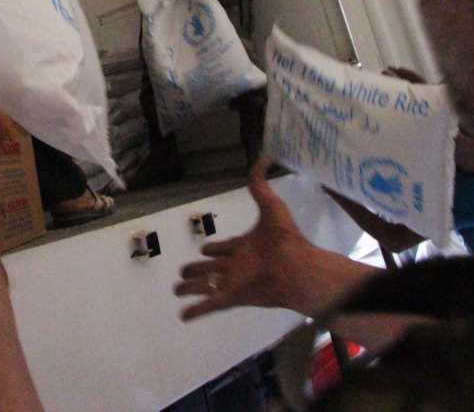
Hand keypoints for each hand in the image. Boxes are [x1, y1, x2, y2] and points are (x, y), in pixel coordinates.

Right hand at [174, 159, 313, 320]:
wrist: (296, 268)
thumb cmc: (285, 238)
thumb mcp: (271, 206)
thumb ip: (261, 185)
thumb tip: (262, 157)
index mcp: (245, 246)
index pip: (225, 247)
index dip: (215, 248)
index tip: (204, 248)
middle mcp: (237, 265)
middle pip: (212, 268)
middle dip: (197, 269)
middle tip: (183, 271)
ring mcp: (232, 282)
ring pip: (206, 285)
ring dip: (191, 288)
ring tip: (177, 290)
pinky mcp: (231, 297)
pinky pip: (209, 304)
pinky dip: (195, 310)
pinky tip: (183, 316)